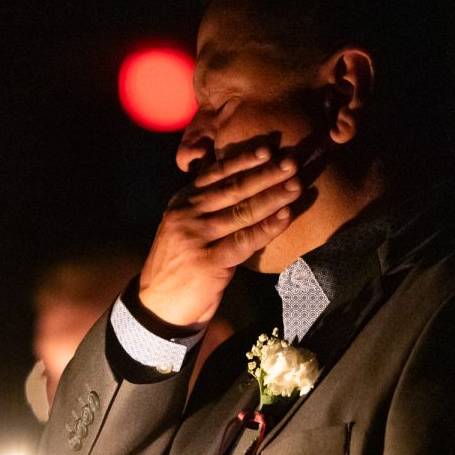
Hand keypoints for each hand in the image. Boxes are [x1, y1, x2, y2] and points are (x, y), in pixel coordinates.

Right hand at [139, 143, 300, 326]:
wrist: (159, 306)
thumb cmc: (180, 266)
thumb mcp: (186, 228)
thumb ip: (206, 209)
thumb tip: (246, 186)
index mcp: (182, 202)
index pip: (215, 174)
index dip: (243, 159)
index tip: (268, 149)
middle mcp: (186, 214)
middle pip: (232, 188)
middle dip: (265, 173)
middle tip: (292, 162)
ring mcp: (196, 236)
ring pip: (241, 211)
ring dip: (273, 196)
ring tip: (296, 185)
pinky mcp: (208, 261)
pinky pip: (245, 239)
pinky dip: (268, 227)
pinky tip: (286, 216)